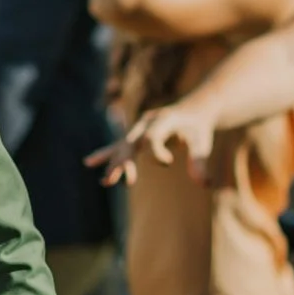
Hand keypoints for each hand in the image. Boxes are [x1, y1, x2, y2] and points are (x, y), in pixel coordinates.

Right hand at [90, 102, 213, 185]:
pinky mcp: (135, 136)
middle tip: (127, 182)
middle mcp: (147, 122)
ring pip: (122, 147)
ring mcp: (138, 128)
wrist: (192, 110)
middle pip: (132, 143)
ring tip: (107, 181)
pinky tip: (88, 163)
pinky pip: (118, 147)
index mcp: (163, 119)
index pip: (153, 137)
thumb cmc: (199, 128)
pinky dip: (106, 155)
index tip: (169, 162)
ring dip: (114, 164)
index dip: (157, 151)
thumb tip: (205, 184)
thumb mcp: (203, 142)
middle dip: (128, 163)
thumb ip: (200, 162)